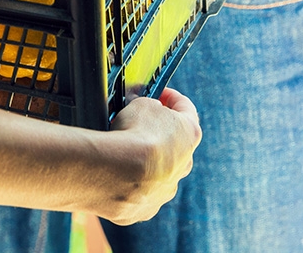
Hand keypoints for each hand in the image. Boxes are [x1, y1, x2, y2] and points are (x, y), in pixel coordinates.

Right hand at [98, 88, 201, 225]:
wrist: (116, 172)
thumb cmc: (133, 134)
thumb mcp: (142, 104)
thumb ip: (148, 107)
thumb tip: (144, 112)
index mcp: (190, 134)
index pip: (186, 109)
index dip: (171, 98)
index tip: (160, 93)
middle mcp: (184, 164)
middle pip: (175, 146)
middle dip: (158, 135)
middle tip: (138, 126)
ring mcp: (166, 189)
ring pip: (158, 173)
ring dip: (144, 163)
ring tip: (120, 153)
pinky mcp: (144, 208)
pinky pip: (138, 193)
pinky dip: (127, 183)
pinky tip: (113, 174)